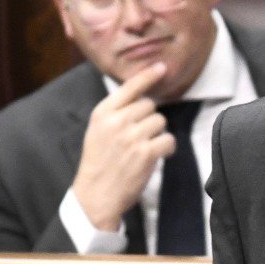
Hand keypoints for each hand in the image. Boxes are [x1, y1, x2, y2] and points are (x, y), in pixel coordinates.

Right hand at [71, 61, 174, 231]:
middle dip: (149, 120)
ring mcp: (132, 136)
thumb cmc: (99, 163)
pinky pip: (169, 140)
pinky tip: (155, 157)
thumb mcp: (98, 131)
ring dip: (157, 135)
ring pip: (160, 122)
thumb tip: (142, 97)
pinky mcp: (146, 153)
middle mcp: (117, 121)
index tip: (162, 67)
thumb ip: (116, 112)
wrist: (95, 195)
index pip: (130, 87)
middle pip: (150, 105)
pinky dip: (166, 149)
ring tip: (142, 150)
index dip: (148, 76)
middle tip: (137, 139)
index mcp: (102, 113)